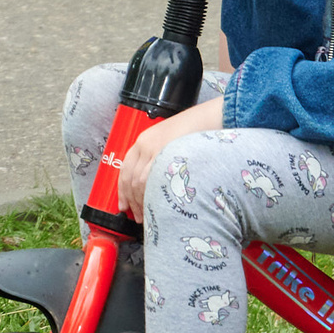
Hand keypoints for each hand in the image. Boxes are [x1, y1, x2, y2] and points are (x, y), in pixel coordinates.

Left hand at [114, 102, 221, 221]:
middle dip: (132, 201)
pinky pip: (154, 180)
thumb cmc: (195, 130)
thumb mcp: (169, 141)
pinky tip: (157, 204)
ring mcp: (156, 149)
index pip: (125, 168)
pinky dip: (152, 195)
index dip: (122, 190)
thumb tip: (152, 184)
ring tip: (147, 214)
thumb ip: (157, 158)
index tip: (123, 204)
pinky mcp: (167, 155)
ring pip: (140, 182)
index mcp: (144, 140)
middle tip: (136, 215)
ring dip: (141, 201)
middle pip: (131, 178)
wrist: (211, 117)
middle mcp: (145, 144)